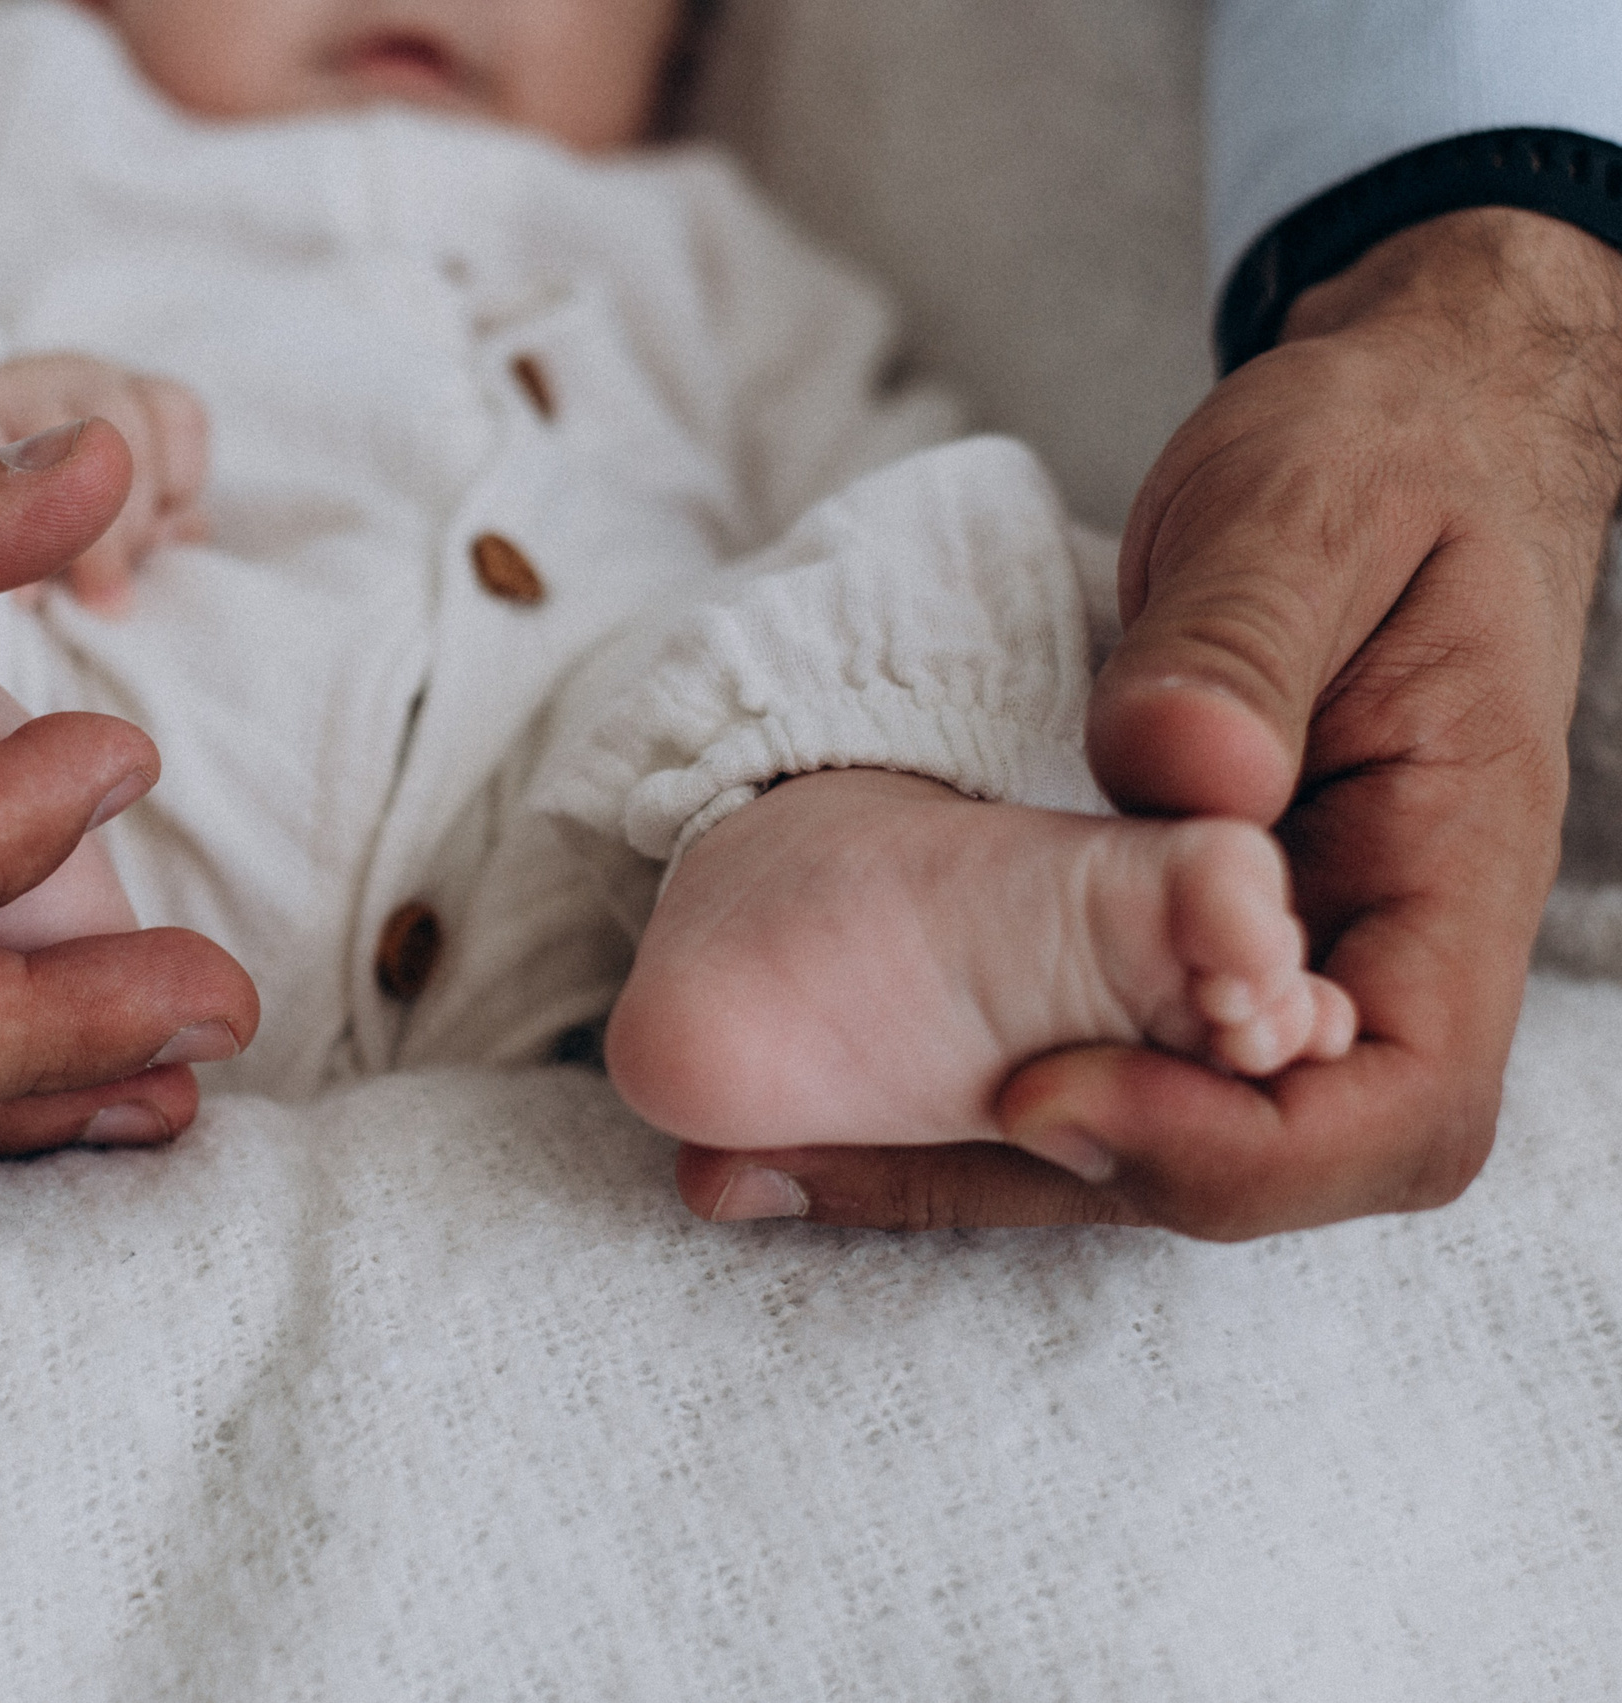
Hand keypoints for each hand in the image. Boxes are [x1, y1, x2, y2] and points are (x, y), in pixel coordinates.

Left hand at [679, 208, 1621, 1237]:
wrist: (1398, 430)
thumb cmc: (1384, 459)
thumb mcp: (1314, 511)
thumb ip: (1248, 638)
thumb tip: (1180, 771)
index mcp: (1452, 870)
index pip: (1395, 1109)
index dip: (1224, 1147)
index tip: (1042, 1083)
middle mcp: (1372, 953)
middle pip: (1246, 1163)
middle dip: (1032, 1181)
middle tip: (805, 1160)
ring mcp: (1272, 957)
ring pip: (1144, 1126)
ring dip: (953, 1162)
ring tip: (742, 1166)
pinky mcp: (1173, 939)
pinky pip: (1085, 1037)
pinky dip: (945, 1084)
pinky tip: (797, 1100)